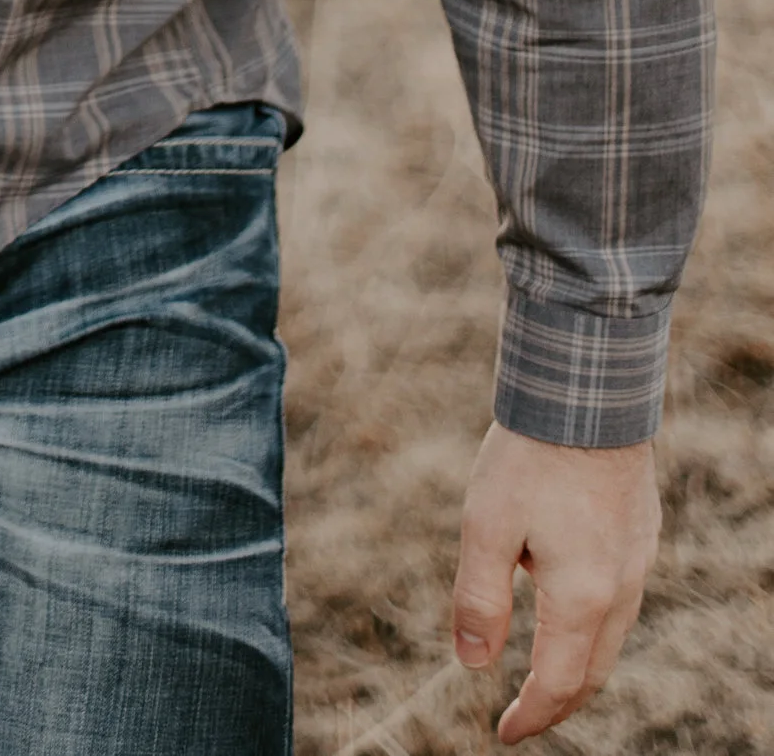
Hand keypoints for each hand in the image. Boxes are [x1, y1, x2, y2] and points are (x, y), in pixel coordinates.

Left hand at [451, 423, 660, 739]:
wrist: (590, 392)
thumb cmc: (532, 457)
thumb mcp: (487, 525)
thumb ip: (480, 598)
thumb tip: (472, 664)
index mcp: (582, 597)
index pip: (559, 683)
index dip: (531, 714)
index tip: (503, 733)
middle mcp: (620, 588)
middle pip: (592, 671)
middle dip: (558, 701)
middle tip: (525, 715)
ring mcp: (638, 560)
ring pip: (611, 636)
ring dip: (578, 663)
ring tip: (544, 670)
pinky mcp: (642, 532)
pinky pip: (622, 598)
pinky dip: (594, 623)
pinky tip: (571, 604)